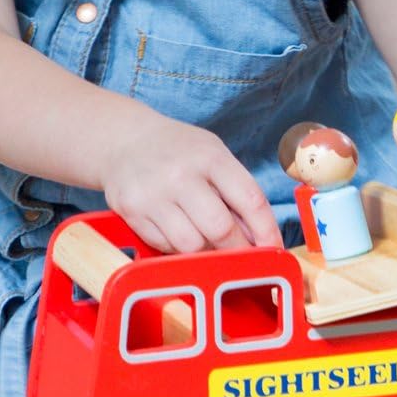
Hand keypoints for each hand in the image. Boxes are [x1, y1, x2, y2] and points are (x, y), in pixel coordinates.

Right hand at [99, 114, 282, 255]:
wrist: (123, 140)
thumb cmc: (177, 151)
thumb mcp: (213, 155)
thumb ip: (237, 192)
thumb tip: (258, 238)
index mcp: (210, 157)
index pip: (250, 200)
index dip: (266, 231)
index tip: (273, 248)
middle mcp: (181, 175)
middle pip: (221, 230)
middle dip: (237, 250)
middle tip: (242, 255)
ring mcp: (153, 195)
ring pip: (192, 246)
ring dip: (206, 252)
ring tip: (206, 240)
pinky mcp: (132, 213)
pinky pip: (165, 247)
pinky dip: (178, 248)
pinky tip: (179, 231)